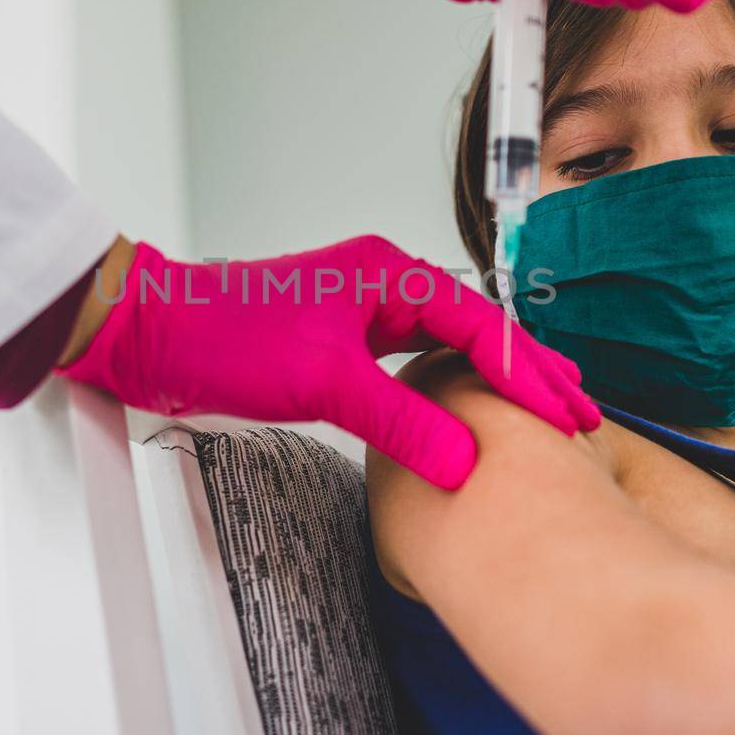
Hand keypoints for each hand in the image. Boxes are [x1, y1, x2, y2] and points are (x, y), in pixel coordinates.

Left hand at [58, 236, 600, 488]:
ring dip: (493, 382)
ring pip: (447, 348)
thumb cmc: (226, 336)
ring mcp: (361, 313)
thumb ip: (401, 421)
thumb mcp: (326, 382)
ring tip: (543, 411)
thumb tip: (467, 460)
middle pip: (478, 331)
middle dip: (529, 372)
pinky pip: (412, 364)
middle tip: (582, 412)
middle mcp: (384, 285)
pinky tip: (466, 411)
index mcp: (391, 274)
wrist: (153, 335)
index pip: (483, 328)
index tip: (570, 414)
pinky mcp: (339, 344)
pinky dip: (448, 388)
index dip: (530, 375)